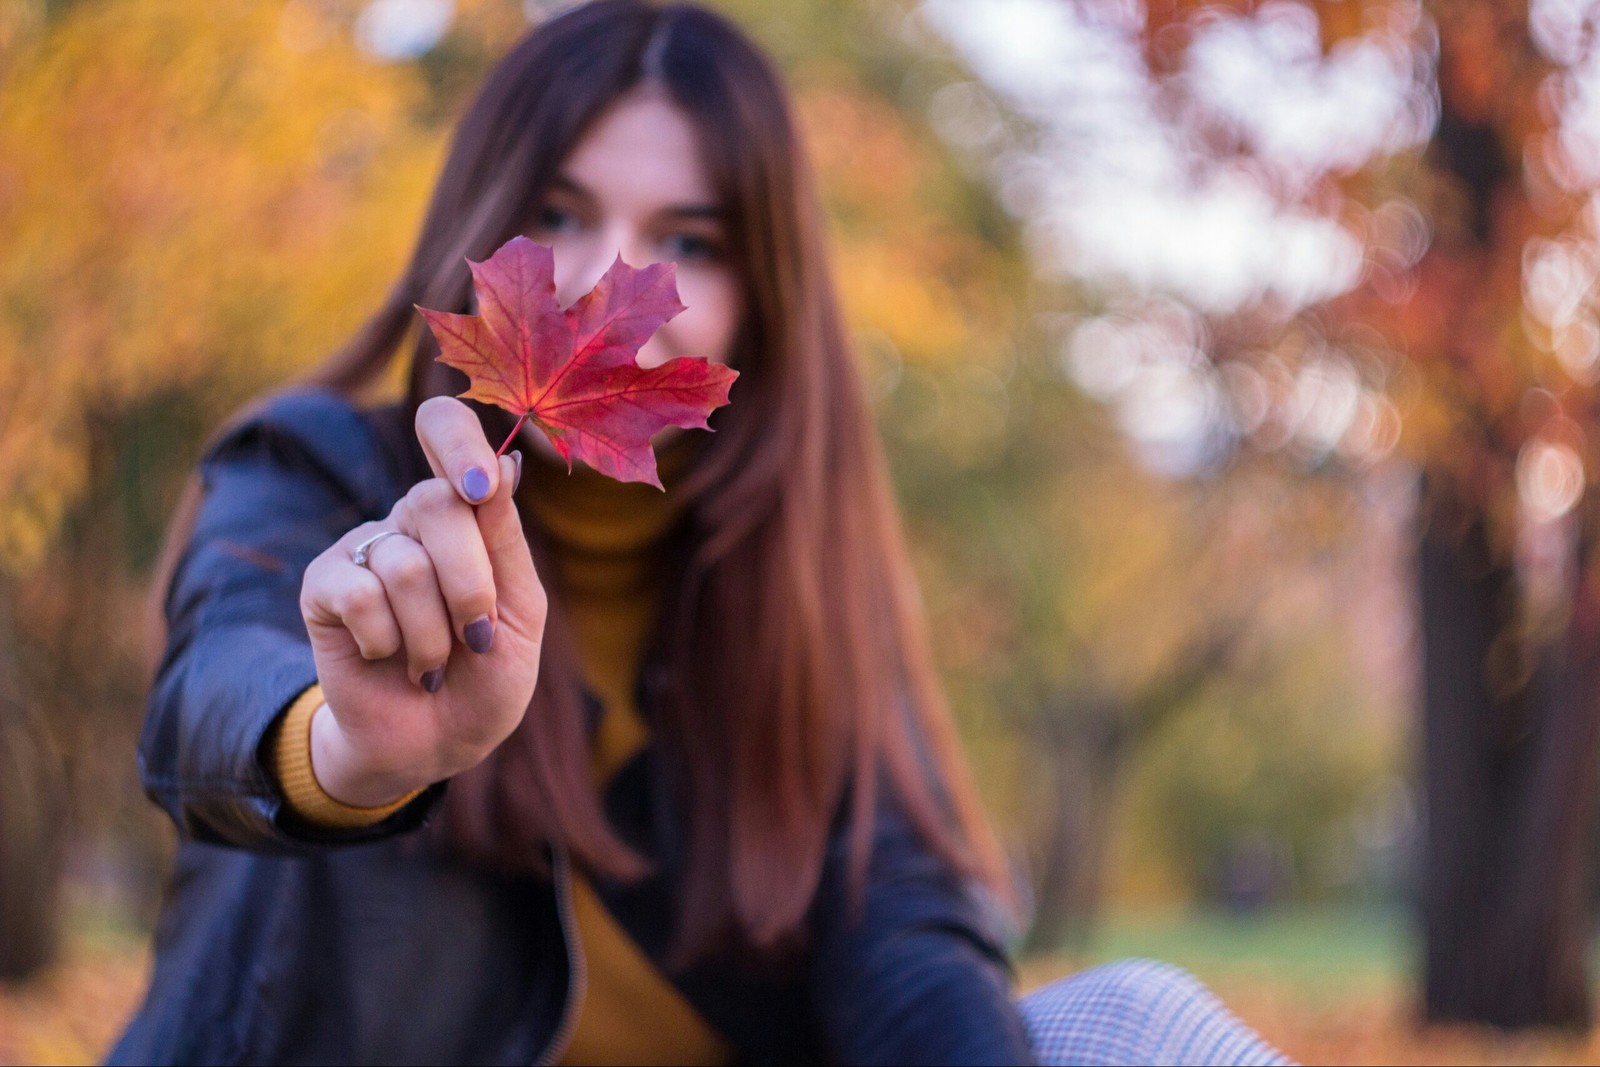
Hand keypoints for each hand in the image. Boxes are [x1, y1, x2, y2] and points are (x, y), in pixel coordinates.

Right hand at [297, 397, 545, 806]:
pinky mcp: (323, 585)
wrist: (437, 743)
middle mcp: (413, 518)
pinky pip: (357, 593)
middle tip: (476, 635)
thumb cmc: (488, 675)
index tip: (481, 486)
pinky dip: (386, 640)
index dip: (459, 441)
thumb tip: (508, 460)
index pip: (447, 429)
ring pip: (404, 563)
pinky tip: (388, 657)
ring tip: (433, 662)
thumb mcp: (521, 611)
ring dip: (432, 634)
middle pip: (438, 503)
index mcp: (467, 511)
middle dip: (471, 586)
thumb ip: (507, 539)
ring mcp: (366, 547)